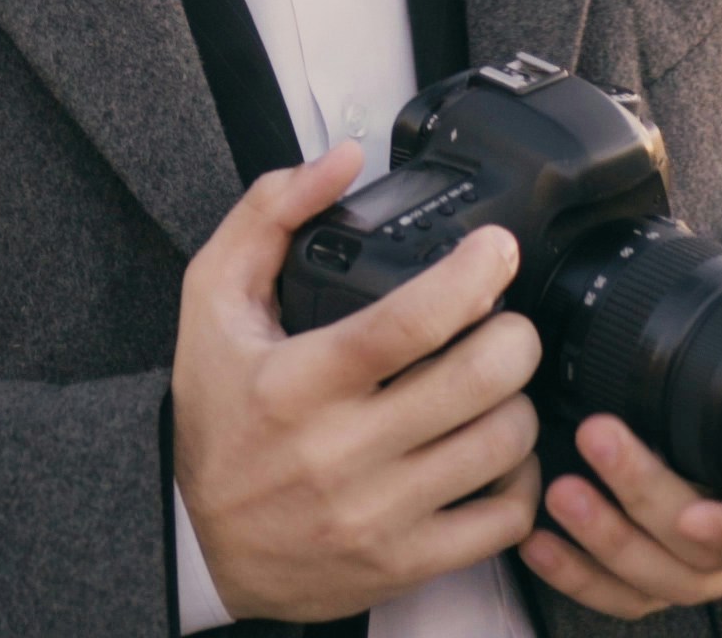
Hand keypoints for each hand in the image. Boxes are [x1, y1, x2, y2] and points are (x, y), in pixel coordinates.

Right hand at [173, 143, 547, 623]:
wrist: (201, 542)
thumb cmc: (217, 417)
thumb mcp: (212, 300)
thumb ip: (269, 213)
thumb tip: (342, 159)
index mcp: (297, 380)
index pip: (411, 320)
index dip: (475, 274)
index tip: (496, 250)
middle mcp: (340, 450)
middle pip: (481, 379)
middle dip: (516, 335)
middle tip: (506, 323)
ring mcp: (378, 513)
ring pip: (504, 444)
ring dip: (518, 402)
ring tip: (495, 386)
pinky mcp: (406, 562)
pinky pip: (507, 519)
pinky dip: (520, 479)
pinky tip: (494, 453)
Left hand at [518, 246, 721, 618]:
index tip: (696, 513)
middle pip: (699, 552)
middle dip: (645, 499)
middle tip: (597, 436)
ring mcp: (698, 564)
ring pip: (655, 578)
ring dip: (604, 541)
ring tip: (559, 490)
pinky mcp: (650, 573)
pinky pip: (617, 595)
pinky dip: (577, 577)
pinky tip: (537, 543)